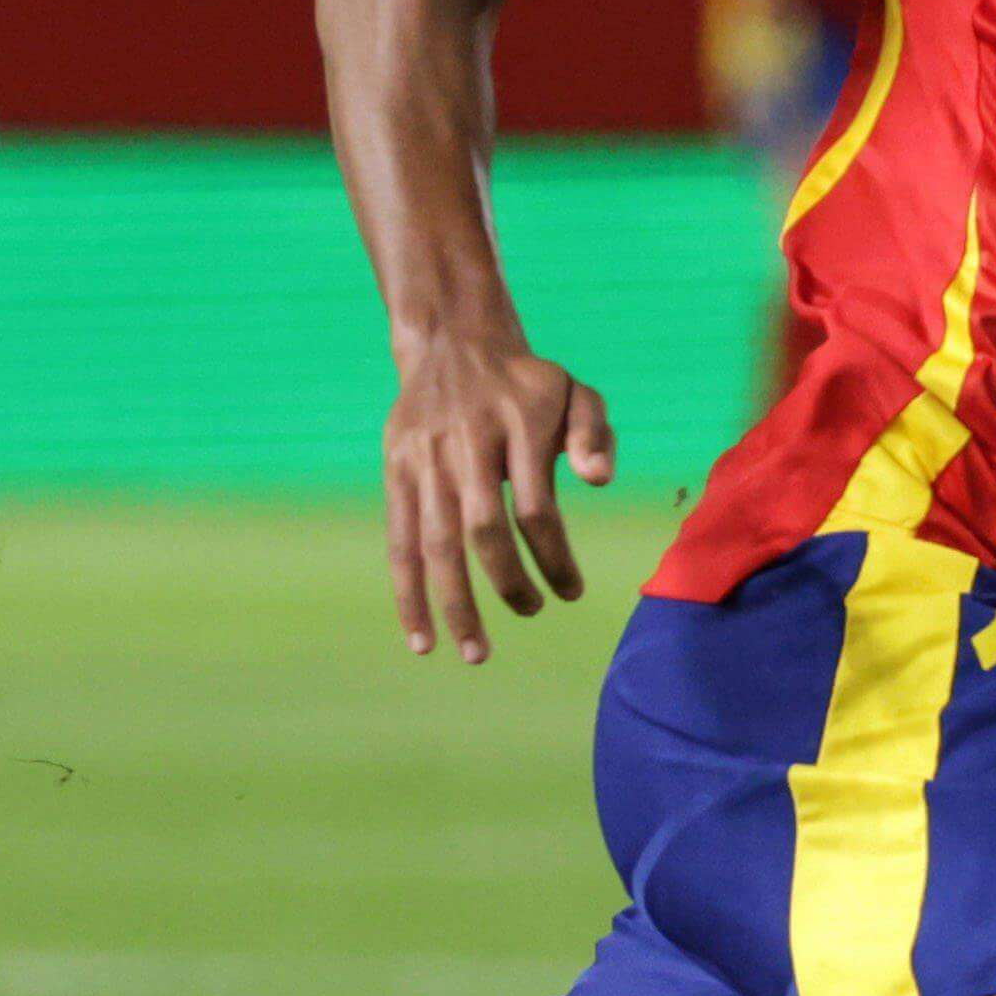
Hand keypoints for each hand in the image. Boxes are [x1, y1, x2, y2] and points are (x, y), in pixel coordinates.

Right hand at [382, 329, 615, 662]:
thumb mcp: (573, 391)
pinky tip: (421, 639)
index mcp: (517, 423)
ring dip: (455, 604)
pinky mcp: (396, 471)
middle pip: (483, 528)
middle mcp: (466, 441)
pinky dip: (407, 593)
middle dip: (508, 582)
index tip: (572, 591)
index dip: (554, 557)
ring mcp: (424, 458)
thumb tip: (599, 481)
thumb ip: (593, 433)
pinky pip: (399, 541)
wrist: (452, 342)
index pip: (536, 506)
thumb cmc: (526, 385)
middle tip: (532, 611)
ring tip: (476, 653)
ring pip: (436, 542)